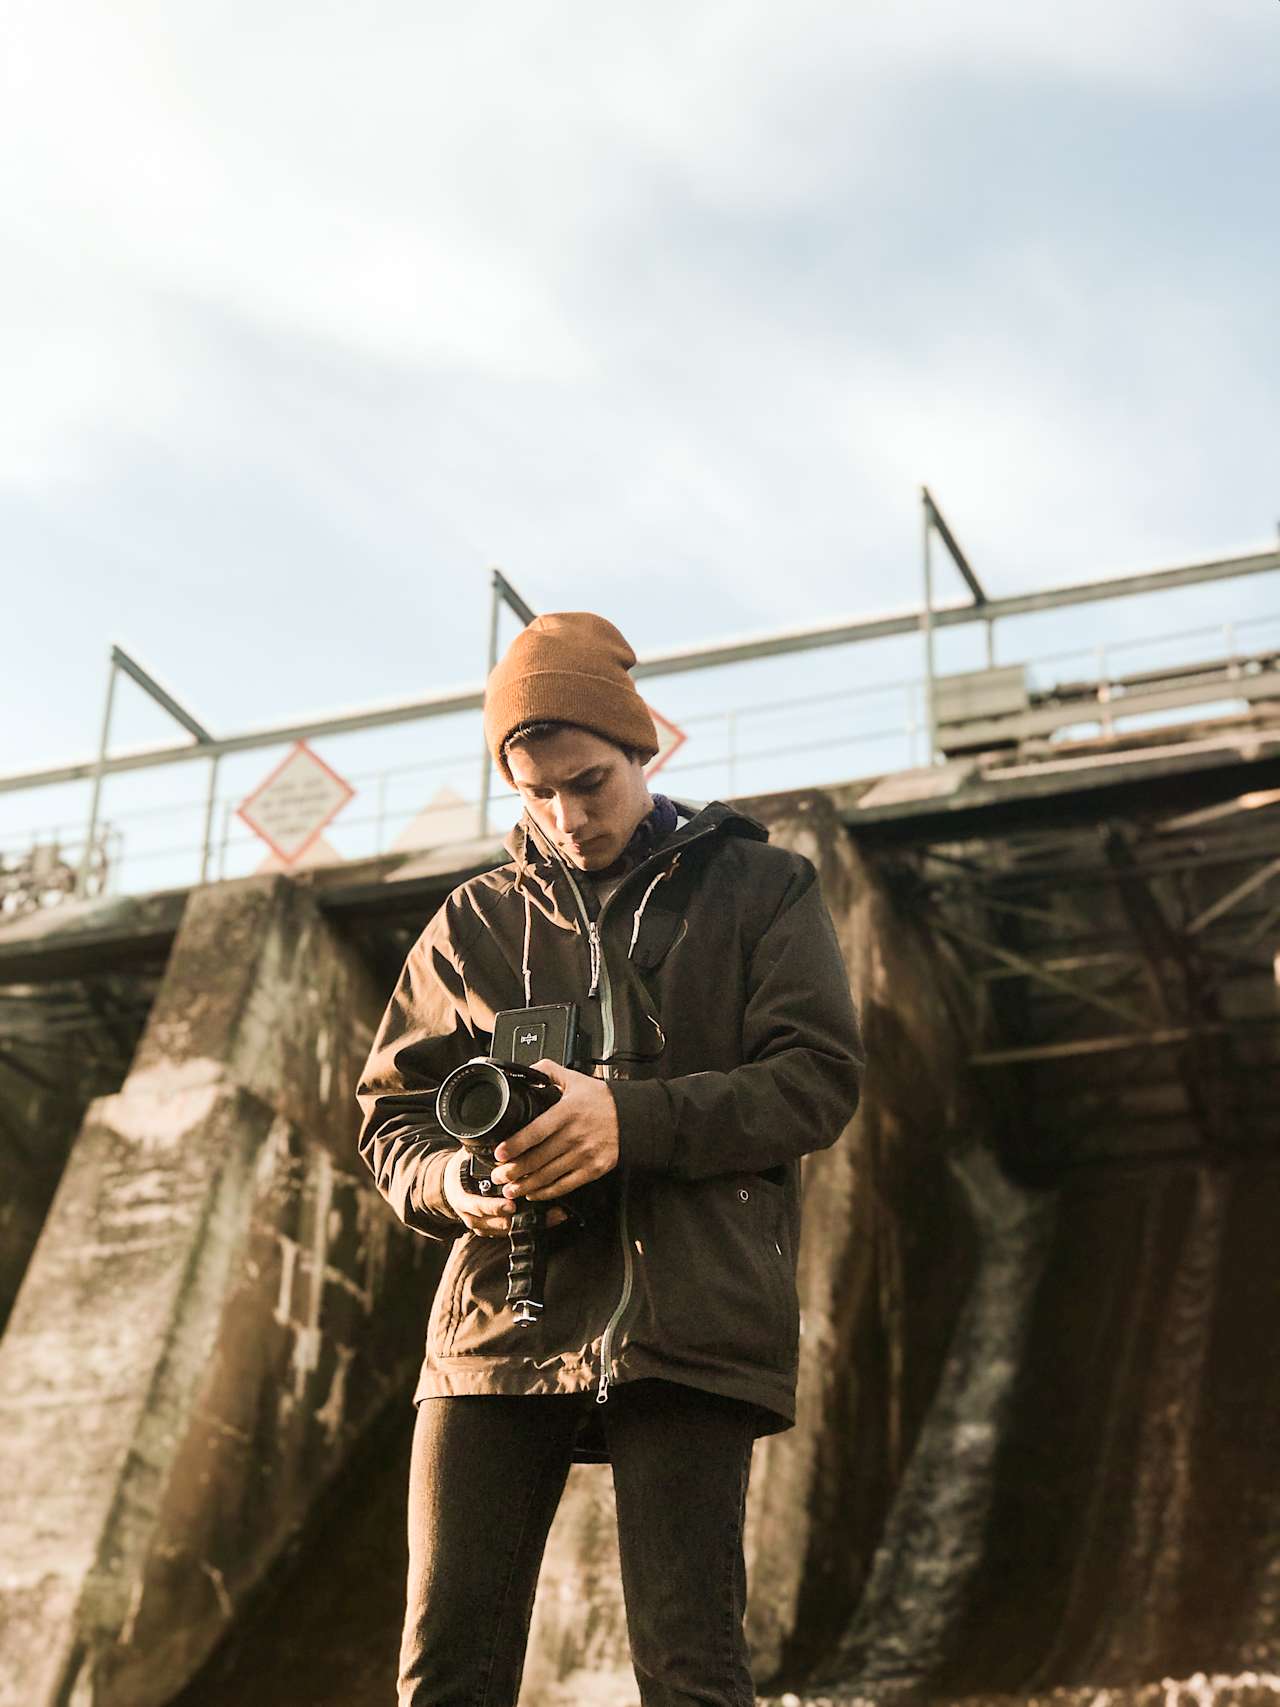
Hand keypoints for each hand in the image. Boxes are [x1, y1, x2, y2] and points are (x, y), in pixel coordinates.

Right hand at [441, 1148, 567, 1234]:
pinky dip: (532, 1225)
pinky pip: (513, 1232)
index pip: (478, 1207)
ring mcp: (483, 1225)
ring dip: (532, 1223)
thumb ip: (479, 1151)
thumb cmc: (462, 1169)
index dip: (494, 1207)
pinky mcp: (494, 1230)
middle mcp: (472, 1216)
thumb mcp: (465, 1159)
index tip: (510, 1206)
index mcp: (463, 1198)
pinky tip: (552, 1218)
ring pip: (508, 1230)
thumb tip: (495, 1134)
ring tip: (555, 1215)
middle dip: (518, 1219)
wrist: (452, 1186)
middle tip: (540, 1213)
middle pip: (496, 1223)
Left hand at [489, 1059, 619, 1201]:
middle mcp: (576, 1135)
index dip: (515, 1145)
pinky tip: (534, 1192)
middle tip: (498, 1175)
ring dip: (526, 1185)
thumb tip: (525, 1072)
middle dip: (513, 1171)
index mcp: (568, 1112)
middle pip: (538, 1158)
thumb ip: (547, 1071)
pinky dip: (547, 1192)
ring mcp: (585, 1155)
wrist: (632, 1117)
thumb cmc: (601, 1099)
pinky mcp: (593, 1169)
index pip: (536, 1131)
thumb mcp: (575, 1079)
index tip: (500, 1153)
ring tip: (509, 1189)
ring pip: (549, 1175)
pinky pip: (566, 1185)